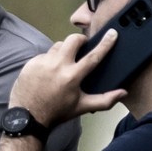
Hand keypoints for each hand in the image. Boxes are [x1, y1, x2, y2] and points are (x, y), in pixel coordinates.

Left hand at [9, 30, 126, 125]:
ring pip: (58, 45)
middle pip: (73, 40)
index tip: (112, 34)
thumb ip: (104, 100)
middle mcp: (57, 66)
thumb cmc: (57, 112)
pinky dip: (50, 59)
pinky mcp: (31, 63)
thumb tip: (122, 93)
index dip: (105, 44)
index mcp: (72, 77)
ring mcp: (42, 63)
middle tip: (82, 47)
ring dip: (64, 50)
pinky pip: (45, 54)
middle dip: (80, 40)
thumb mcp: (82, 107)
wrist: (29, 117)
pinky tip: (50, 71)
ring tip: (65, 62)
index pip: (93, 56)